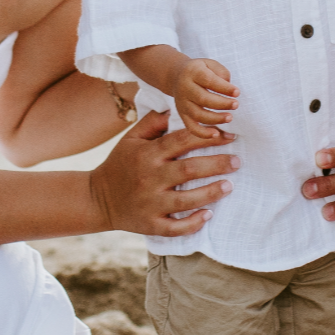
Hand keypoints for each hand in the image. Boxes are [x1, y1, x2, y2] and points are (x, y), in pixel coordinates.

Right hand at [90, 110, 238, 236]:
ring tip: (229, 185)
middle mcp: (150, 178)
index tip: (228, 135)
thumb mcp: (130, 139)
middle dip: (216, 164)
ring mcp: (150, 203)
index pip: (181, 141)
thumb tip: (177, 108)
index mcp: (148, 154)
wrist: (96, 199)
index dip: (207, 137)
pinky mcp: (150, 224)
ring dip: (211, 192)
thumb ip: (153, 123)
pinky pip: (175, 226)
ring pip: (186, 199)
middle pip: (189, 169)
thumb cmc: (119, 165)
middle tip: (238, 160)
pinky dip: (192, 223)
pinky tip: (208, 215)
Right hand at [174, 56, 238, 139]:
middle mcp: (185, 88)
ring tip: (230, 118)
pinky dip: (202, 133)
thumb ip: (221, 73)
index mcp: (193, 72)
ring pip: (197, 114)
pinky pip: (191, 127)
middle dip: (221, 103)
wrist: (177, 76)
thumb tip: (229, 87)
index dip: (223, 87)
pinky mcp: (182, 114)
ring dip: (215, 118)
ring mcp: (182, 103)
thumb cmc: (200, 70)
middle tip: (236, 105)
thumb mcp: (210, 64)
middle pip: (202, 98)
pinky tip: (216, 134)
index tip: (237, 92)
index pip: (208, 80)